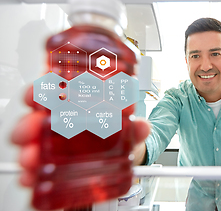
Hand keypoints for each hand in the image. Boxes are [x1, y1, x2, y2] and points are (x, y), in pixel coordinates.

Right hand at [11, 86, 150, 186]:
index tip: (35, 95)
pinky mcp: (54, 165)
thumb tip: (143, 126)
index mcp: (77, 104)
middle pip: (36, 118)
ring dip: (28, 150)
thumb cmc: (119, 134)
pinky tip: (31, 178)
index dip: (39, 91)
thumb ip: (136, 128)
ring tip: (31, 157)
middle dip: (28, 124)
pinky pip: (38, 168)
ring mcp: (56, 144)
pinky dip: (32, 174)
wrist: (124, 156)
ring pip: (33, 144)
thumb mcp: (129, 129)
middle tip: (30, 130)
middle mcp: (62, 122)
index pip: (52, 92)